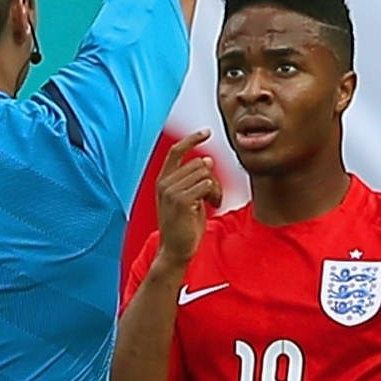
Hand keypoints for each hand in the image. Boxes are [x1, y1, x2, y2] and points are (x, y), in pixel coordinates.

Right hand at [153, 132, 218, 266]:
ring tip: (213, 202)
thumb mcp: (188, 198)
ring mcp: (171, 191)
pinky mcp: (181, 200)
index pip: (177, 151)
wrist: (176, 249)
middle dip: (213, 177)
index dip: (192, 138)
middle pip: (199, 163)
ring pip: (205, 173)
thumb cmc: (184, 225)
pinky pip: (207, 184)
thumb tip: (207, 159)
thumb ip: (193, 179)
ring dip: (216, 188)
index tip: (206, 131)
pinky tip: (213, 205)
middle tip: (215, 196)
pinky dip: (215, 194)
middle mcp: (164, 183)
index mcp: (163, 180)